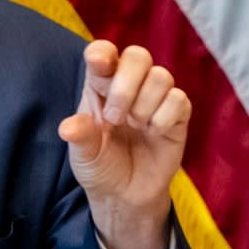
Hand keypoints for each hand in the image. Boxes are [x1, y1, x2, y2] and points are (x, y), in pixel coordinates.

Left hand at [59, 41, 189, 248]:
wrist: (126, 195)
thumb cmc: (100, 166)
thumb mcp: (83, 155)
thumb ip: (79, 137)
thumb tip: (69, 127)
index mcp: (100, 85)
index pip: (104, 52)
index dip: (103, 53)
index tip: (99, 64)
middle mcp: (129, 85)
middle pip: (138, 56)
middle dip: (125, 85)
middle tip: (115, 118)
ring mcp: (155, 98)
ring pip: (161, 76)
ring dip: (145, 104)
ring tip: (135, 126)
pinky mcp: (178, 116)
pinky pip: (179, 100)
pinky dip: (164, 117)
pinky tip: (154, 132)